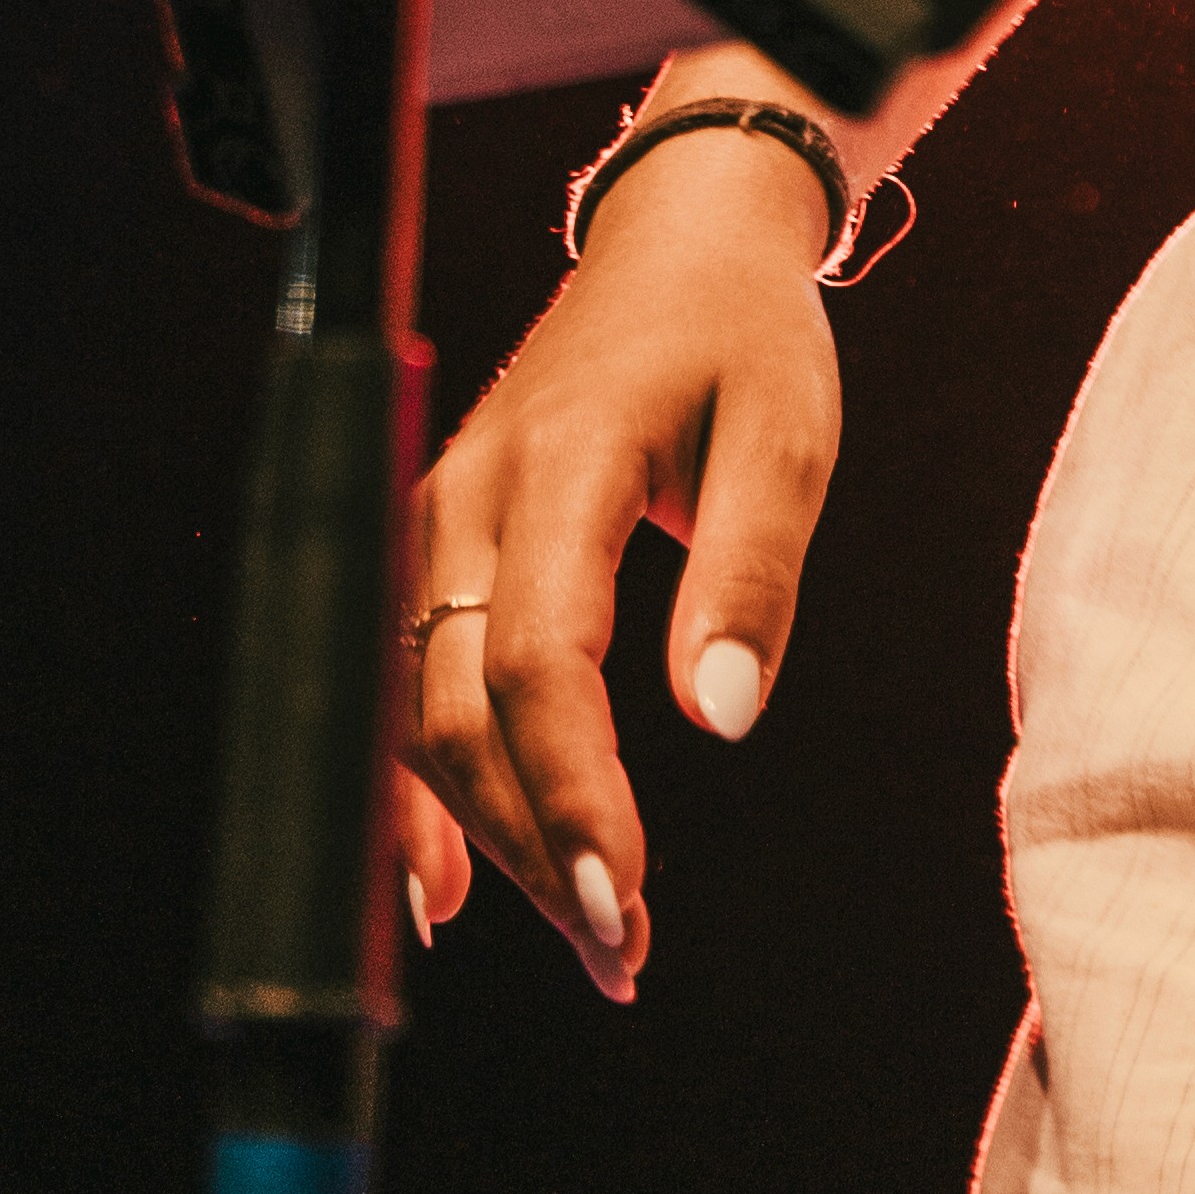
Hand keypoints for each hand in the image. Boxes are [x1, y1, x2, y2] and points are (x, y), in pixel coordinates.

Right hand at [394, 126, 844, 1002]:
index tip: (624, 901)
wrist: (682, 239)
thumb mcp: (787, 430)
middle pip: (461, 710)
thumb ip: (751, 570)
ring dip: (492, 837)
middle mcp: (468, 495)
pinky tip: (452, 896)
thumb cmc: (744, 334)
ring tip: (590, 935)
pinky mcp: (436, 547)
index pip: (536, 658)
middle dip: (534, 845)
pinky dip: (427, 796)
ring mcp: (436, 521)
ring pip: (423, 716)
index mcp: (560, 459)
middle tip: (625, 954)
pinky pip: (407, 690)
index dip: (568, 791)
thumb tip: (721, 721)